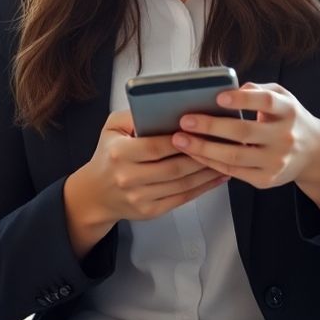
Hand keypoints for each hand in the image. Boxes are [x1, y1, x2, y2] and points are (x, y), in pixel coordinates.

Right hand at [64, 110, 225, 256]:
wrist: (95, 194)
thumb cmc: (108, 156)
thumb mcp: (111, 129)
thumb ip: (132, 116)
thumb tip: (160, 108)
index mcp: (118, 154)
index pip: (155, 147)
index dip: (180, 141)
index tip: (200, 131)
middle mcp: (128, 178)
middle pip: (173, 168)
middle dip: (200, 156)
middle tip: (220, 144)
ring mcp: (140, 197)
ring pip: (182, 184)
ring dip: (206, 172)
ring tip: (224, 158)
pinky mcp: (150, 211)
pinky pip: (182, 198)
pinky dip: (203, 188)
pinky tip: (215, 177)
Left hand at [171, 82, 319, 214]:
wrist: (314, 153)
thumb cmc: (288, 119)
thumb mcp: (282, 97)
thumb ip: (258, 90)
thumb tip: (231, 89)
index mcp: (288, 111)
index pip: (266, 102)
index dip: (242, 100)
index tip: (218, 97)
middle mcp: (284, 137)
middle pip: (244, 132)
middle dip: (210, 126)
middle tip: (184, 120)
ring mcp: (276, 161)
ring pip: (235, 156)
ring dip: (203, 148)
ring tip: (180, 140)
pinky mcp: (267, 180)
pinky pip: (233, 171)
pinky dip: (210, 163)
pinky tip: (193, 154)